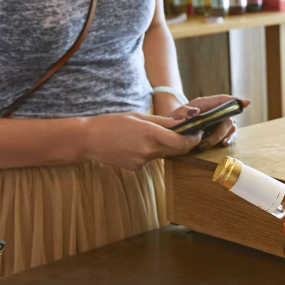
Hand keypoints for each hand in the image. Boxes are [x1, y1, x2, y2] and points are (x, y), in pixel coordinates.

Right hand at [78, 112, 200, 169]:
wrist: (87, 140)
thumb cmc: (112, 123)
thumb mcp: (139, 116)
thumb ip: (164, 121)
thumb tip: (186, 120)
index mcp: (150, 134)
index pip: (182, 142)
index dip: (194, 138)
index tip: (197, 130)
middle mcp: (148, 150)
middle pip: (178, 151)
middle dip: (185, 143)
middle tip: (186, 133)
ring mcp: (142, 162)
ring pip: (164, 154)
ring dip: (166, 146)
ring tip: (151, 134)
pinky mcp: (137, 168)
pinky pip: (151, 159)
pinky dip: (151, 151)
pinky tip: (136, 144)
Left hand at [165, 95, 250, 150]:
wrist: (172, 131)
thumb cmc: (174, 122)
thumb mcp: (173, 116)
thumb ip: (182, 112)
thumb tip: (195, 111)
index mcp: (203, 104)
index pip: (221, 100)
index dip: (234, 101)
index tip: (246, 103)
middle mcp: (214, 111)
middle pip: (226, 117)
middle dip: (218, 132)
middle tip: (205, 143)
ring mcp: (218, 120)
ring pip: (230, 126)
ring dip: (222, 137)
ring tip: (207, 145)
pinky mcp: (220, 130)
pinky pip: (230, 134)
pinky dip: (229, 139)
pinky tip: (223, 144)